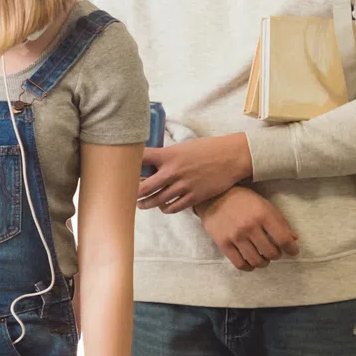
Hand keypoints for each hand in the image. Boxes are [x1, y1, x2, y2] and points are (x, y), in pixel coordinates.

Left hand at [137, 134, 251, 213]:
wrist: (231, 157)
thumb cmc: (208, 149)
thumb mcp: (184, 146)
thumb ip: (168, 156)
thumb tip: (153, 163)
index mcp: (169, 155)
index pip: (141, 159)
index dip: (130, 165)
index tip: (124, 171)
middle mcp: (172, 171)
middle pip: (144, 187)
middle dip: (134, 193)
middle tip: (129, 195)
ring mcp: (183, 186)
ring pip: (157, 201)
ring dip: (147, 204)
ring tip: (142, 204)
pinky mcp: (193, 196)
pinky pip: (174, 208)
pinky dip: (166, 209)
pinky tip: (164, 207)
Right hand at [196, 188, 299, 270]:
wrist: (214, 196)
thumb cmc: (243, 200)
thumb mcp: (264, 205)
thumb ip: (280, 222)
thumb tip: (294, 239)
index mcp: (263, 214)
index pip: (283, 239)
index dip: (291, 249)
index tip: (292, 251)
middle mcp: (249, 226)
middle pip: (271, 253)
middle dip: (276, 255)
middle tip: (274, 252)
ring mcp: (235, 236)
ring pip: (256, 261)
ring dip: (263, 262)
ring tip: (263, 258)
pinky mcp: (223, 243)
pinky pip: (240, 264)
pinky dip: (248, 267)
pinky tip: (250, 262)